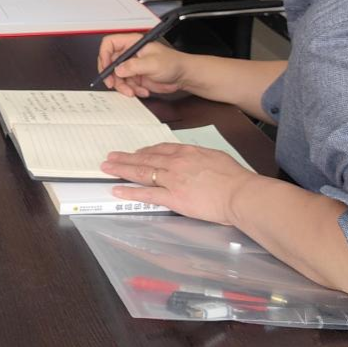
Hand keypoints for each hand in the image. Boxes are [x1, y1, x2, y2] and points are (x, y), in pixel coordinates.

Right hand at [96, 33, 185, 97]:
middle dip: (111, 76)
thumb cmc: (173, 63)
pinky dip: (132, 90)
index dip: (104, 55)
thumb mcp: (152, 63)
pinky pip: (125, 85)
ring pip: (116, 77)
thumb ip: (134, 66)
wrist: (183, 76)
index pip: (109, 44)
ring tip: (133, 91)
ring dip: (123, 86)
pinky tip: (143, 90)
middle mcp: (129, 54)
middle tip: (113, 84)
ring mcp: (131, 66)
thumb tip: (118, 69)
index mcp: (132, 43)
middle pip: (109, 63)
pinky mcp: (135, 77)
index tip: (106, 67)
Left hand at [101, 143, 255, 224]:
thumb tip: (196, 160)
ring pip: (141, 172)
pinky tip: (117, 189)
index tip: (136, 152)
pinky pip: (146, 193)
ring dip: (121, 169)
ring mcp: (172, 180)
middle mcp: (176, 163)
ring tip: (107, 168)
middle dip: (126, 157)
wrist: (240, 193)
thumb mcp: (217, 157)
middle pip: (145, 158)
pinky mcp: (172, 198)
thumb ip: (201, 157)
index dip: (145, 151)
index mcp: (188, 152)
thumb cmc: (235, 178)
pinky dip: (129, 191)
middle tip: (111, 156)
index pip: (161, 149)